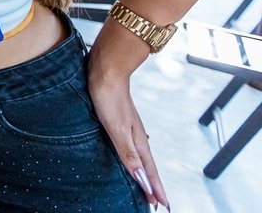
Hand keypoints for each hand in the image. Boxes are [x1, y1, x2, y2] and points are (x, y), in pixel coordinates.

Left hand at [87, 61, 168, 210]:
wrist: (107, 71)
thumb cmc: (109, 98)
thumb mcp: (116, 128)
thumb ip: (128, 153)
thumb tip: (140, 176)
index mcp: (138, 141)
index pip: (149, 171)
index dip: (155, 188)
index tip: (162, 206)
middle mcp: (137, 136)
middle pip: (148, 166)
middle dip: (153, 185)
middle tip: (158, 203)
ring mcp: (130, 129)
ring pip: (141, 157)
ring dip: (145, 173)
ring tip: (148, 186)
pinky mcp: (121, 121)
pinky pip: (132, 147)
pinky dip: (135, 158)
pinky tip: (132, 157)